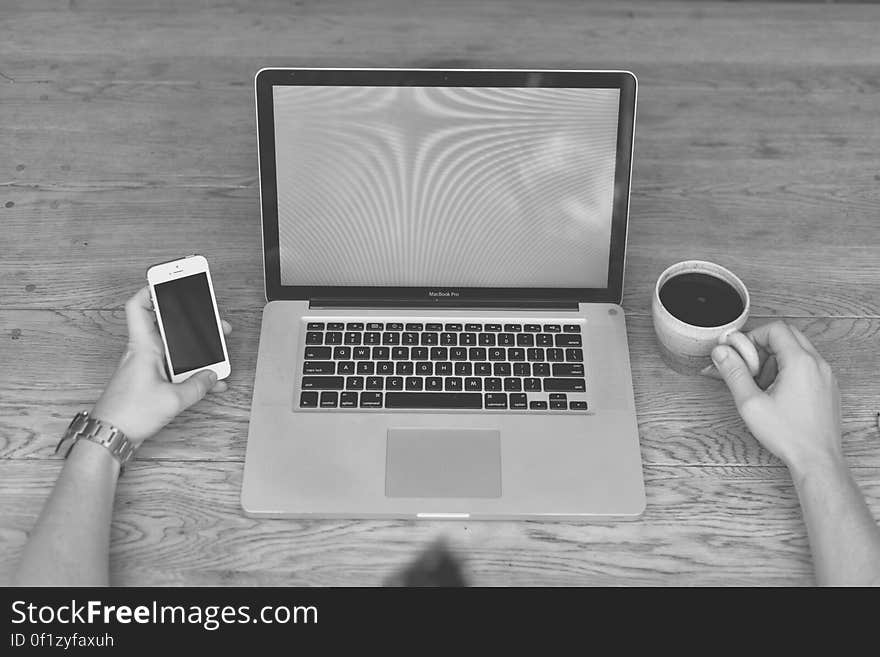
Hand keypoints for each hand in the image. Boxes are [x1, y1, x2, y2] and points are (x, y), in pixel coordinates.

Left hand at [90, 286, 231, 446]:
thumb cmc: (128, 414)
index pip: (138, 305)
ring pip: (174, 349)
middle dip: (190, 322)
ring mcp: (145, 367)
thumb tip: (212, 375)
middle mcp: (143, 353)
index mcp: (144, 346)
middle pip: (166, 325)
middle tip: (212, 321)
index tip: (171, 282)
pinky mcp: (148, 382)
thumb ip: (198, 386)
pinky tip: (207, 383)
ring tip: (217, 355)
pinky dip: (191, 373)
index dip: (152, 289)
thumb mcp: (173, 399)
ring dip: (194, 351)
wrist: (109, 436)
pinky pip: (174, 369)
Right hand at [710, 321, 842, 474]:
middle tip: (749, 367)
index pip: (776, 329)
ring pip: (797, 350)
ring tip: (762, 385)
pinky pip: (807, 366)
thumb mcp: (750, 403)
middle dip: (764, 347)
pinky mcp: (828, 387)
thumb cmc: (789, 435)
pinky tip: (777, 393)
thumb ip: (733, 373)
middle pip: (788, 335)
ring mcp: (826, 376)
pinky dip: (789, 370)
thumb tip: (721, 352)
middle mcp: (818, 364)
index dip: (753, 337)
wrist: (817, 460)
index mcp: (800, 362)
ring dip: (776, 359)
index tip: (741, 354)